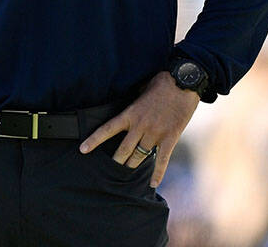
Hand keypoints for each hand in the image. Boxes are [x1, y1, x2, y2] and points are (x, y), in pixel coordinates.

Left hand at [79, 71, 199, 187]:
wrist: (183, 82)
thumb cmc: (161, 83)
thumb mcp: (140, 90)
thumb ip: (133, 103)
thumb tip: (127, 107)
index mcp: (130, 113)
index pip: (107, 129)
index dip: (94, 140)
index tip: (83, 150)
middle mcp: (140, 125)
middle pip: (124, 149)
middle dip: (117, 161)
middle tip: (112, 168)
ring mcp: (155, 133)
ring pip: (140, 156)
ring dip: (133, 165)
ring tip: (128, 171)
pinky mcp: (170, 138)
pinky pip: (162, 160)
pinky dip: (158, 174)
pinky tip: (153, 184)